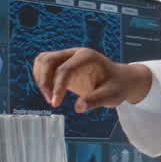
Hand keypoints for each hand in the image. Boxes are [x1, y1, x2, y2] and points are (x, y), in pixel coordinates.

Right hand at [32, 47, 152, 111]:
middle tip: (51, 102)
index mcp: (87, 56)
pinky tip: (50, 92)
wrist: (119, 80)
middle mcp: (74, 53)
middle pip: (48, 60)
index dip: (57, 86)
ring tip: (50, 98)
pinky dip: (41, 78)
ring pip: (42, 61)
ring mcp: (67, 57)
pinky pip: (43, 66)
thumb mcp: (111, 96)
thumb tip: (78, 108)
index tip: (55, 103)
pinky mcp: (62, 64)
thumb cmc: (116, 86)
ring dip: (40, 79)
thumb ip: (95, 100)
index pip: (65, 69)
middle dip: (44, 81)